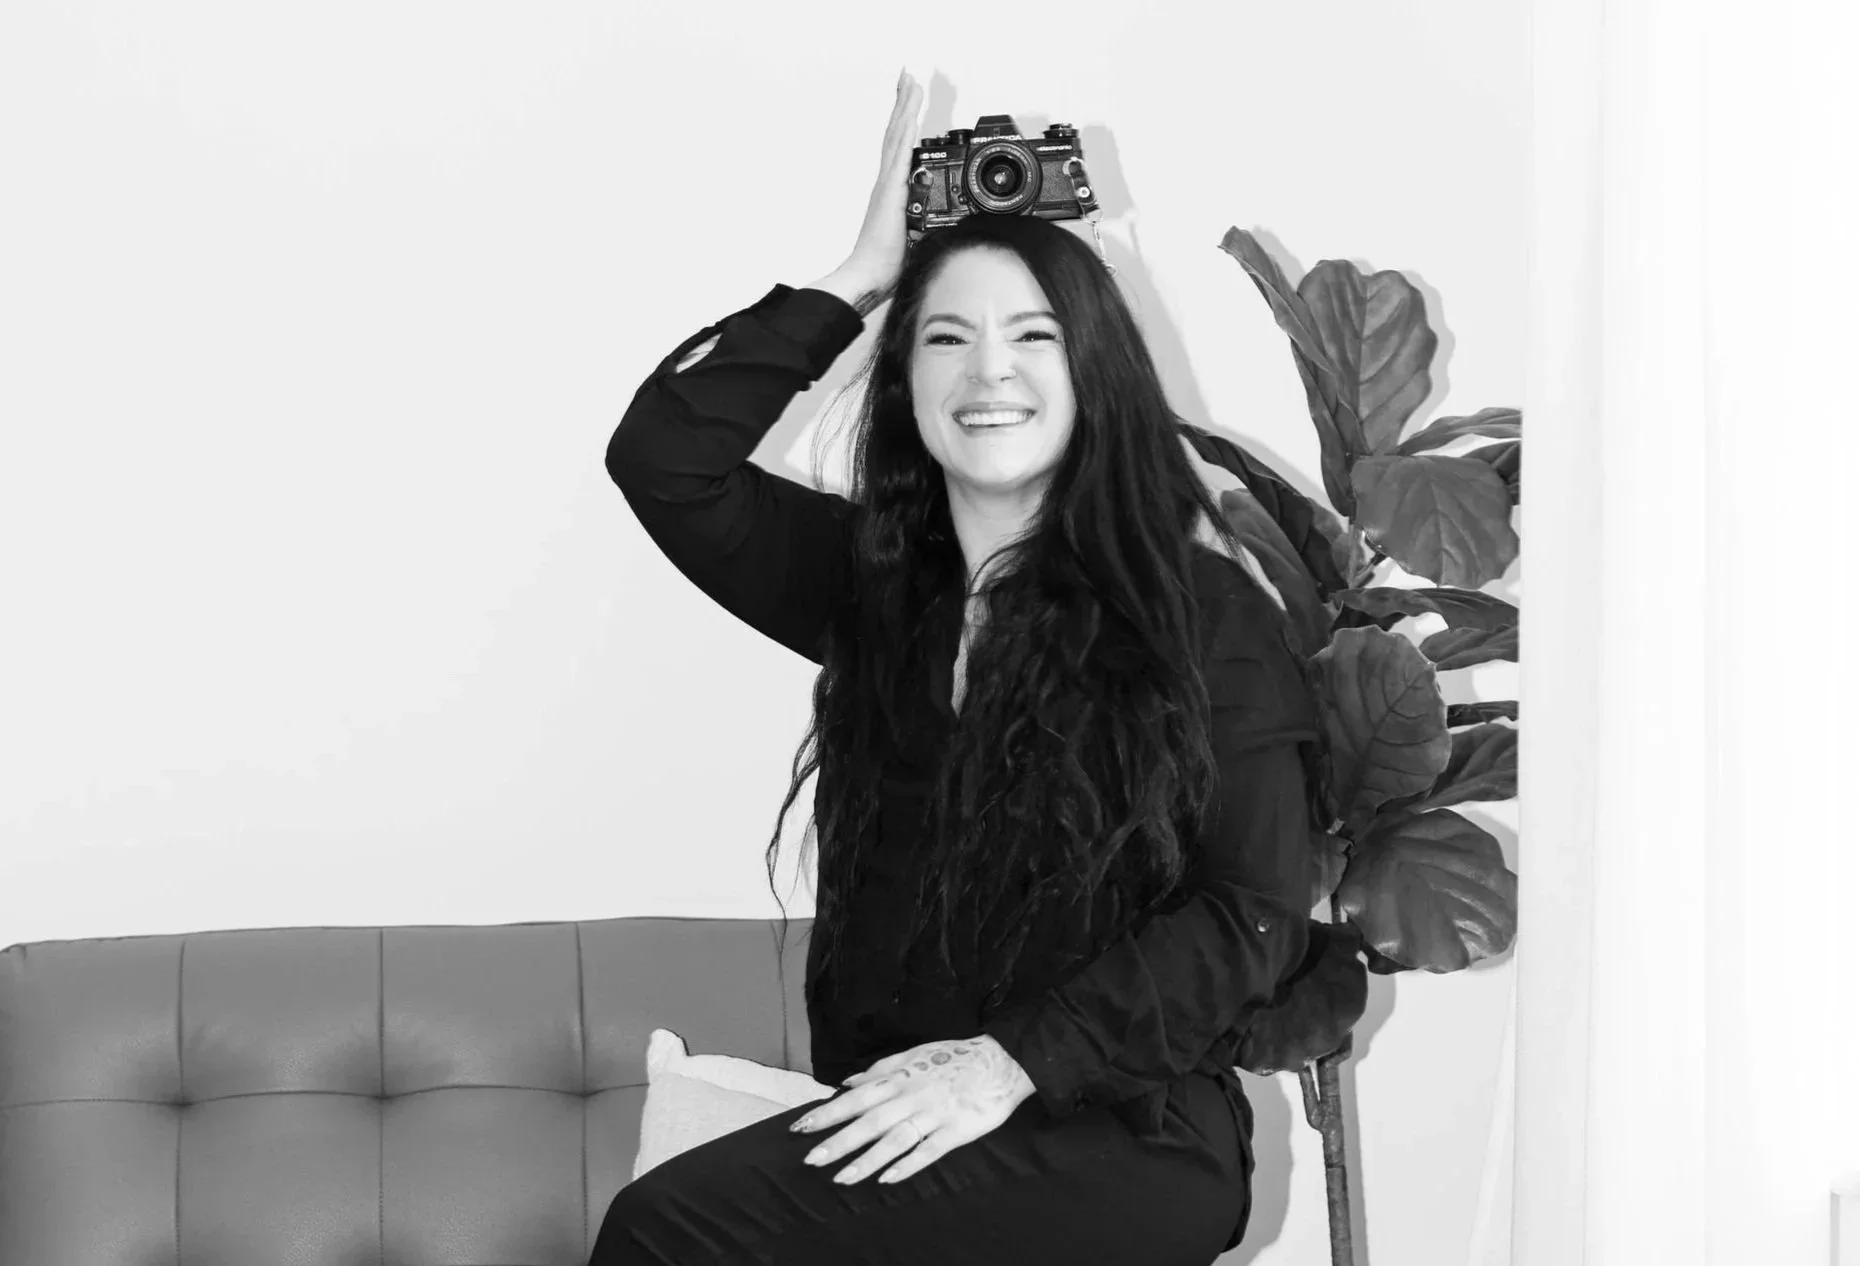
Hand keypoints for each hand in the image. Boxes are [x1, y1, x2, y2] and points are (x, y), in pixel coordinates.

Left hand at [790, 1034, 1035, 1185]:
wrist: (1001, 1062)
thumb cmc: (952, 1057)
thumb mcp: (914, 1054)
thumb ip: (879, 1070)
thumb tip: (846, 1082)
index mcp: (900, 1077)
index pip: (857, 1097)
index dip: (829, 1113)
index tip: (801, 1127)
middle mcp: (912, 1095)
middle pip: (870, 1121)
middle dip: (839, 1141)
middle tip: (811, 1159)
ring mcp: (934, 1114)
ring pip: (895, 1140)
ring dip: (867, 1160)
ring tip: (842, 1178)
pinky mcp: (956, 1131)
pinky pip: (929, 1151)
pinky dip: (908, 1164)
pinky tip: (888, 1179)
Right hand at [838, 67, 924, 306]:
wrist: (868, 278)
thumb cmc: (887, 266)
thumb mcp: (917, 240)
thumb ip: (928, 226)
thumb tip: (946, 224)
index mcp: (893, 192)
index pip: (900, 148)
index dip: (904, 122)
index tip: (909, 101)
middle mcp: (887, 183)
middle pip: (895, 133)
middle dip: (903, 103)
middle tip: (908, 75)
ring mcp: (887, 185)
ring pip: (896, 136)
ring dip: (904, 107)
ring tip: (910, 80)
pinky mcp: (890, 192)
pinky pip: (898, 154)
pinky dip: (903, 130)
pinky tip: (909, 113)